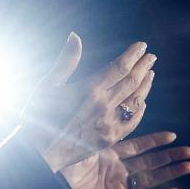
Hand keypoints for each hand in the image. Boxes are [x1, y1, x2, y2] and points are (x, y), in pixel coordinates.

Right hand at [19, 33, 156, 171]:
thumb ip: (66, 60)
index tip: (142, 46)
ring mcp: (109, 123)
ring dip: (146, 85)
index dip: (133, 55)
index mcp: (89, 89)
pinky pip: (132, 122)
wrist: (40, 152)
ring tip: (150, 73)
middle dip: (143, 66)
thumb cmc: (38, 115)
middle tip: (151, 56)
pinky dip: (140, 110)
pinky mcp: (110, 138)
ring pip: (136, 100)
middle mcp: (104, 105)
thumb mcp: (48, 84)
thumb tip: (74, 36)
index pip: (119, 67)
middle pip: (132, 81)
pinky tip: (142, 102)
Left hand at [59, 131, 189, 188]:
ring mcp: (118, 186)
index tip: (172, 135)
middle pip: (149, 161)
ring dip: (170, 173)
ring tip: (189, 166)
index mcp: (108, 153)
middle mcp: (116, 169)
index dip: (155, 140)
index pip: (137, 145)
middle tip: (189, 150)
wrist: (51, 187)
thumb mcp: (82, 141)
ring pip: (150, 178)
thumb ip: (96, 129)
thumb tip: (102, 104)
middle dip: (169, 156)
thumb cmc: (62, 162)